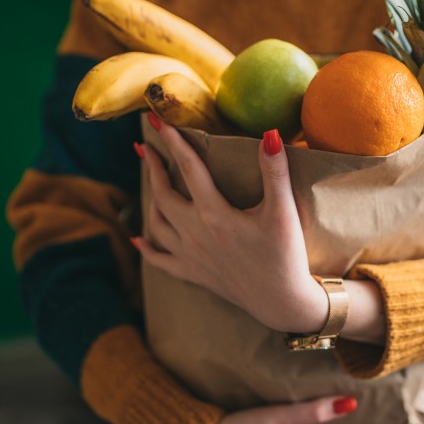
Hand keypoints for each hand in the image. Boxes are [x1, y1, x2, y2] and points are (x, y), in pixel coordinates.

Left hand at [132, 116, 326, 333]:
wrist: (282, 303)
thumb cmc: (285, 256)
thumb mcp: (283, 212)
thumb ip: (275, 172)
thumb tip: (270, 134)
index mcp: (214, 214)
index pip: (188, 168)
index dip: (173, 142)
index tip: (157, 121)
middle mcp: (195, 234)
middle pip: (164, 194)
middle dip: (153, 168)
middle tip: (145, 147)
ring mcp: (191, 256)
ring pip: (158, 223)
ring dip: (151, 199)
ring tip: (150, 181)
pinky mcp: (194, 274)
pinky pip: (161, 260)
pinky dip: (147, 248)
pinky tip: (137, 239)